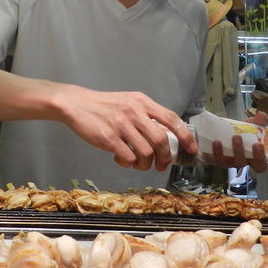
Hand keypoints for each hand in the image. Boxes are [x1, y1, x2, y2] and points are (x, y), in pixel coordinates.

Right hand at [54, 86, 196, 170]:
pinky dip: (128, 163)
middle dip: (165, 158)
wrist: (76, 104)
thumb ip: (146, 115)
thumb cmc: (103, 105)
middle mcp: (133, 112)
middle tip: (162, 165)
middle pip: (161, 141)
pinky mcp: (108, 138)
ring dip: (145, 164)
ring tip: (137, 163)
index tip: (191, 149)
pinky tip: (121, 159)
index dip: (185, 136)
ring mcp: (121, 125)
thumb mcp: (128, 102)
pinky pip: (128, 158)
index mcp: (142, 102)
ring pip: (146, 153)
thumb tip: (166, 134)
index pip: (171, 119)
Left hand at [201, 110, 267, 171]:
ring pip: (239, 163)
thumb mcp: (250, 124)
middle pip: (260, 167)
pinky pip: (220, 160)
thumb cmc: (239, 131)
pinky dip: (218, 152)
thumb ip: (258, 120)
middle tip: (258, 145)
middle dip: (260, 157)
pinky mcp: (220, 161)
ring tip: (236, 137)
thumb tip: (261, 115)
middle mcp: (250, 161)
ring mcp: (235, 163)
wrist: (218, 132)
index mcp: (261, 153)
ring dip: (239, 151)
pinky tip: (218, 142)